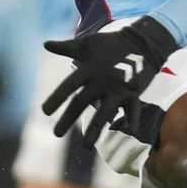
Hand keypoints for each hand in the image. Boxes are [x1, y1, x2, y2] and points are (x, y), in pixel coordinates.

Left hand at [41, 15, 175, 147]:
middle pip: (82, 102)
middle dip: (69, 118)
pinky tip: (128, 131)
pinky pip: (133, 109)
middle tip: (56, 134)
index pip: (70, 85)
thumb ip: (66, 47)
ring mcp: (118, 88)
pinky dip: (132, 120)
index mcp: (89, 69)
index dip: (57, 98)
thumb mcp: (87, 43)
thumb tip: (45, 44)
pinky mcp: (133, 93)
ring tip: (85, 146)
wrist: (142, 41)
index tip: (44, 112)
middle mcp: (102, 81)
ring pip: (105, 112)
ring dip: (95, 130)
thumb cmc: (111, 44)